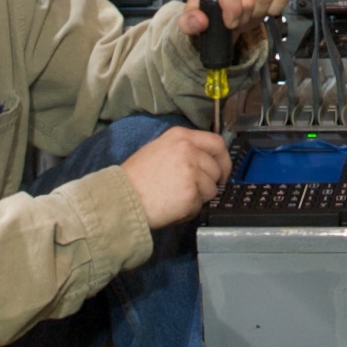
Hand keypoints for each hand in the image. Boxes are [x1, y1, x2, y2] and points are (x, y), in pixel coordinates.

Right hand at [119, 125, 235, 229]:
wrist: (122, 198)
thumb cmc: (135, 178)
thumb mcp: (158, 150)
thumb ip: (183, 150)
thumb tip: (205, 160)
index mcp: (180, 136)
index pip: (216, 143)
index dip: (223, 160)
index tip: (222, 171)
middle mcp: (188, 150)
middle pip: (217, 168)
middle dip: (211, 182)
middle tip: (196, 191)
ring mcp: (191, 171)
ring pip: (211, 189)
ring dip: (198, 197)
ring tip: (176, 197)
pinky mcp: (191, 193)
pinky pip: (200, 205)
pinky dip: (189, 210)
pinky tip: (173, 206)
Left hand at [182, 0, 288, 51]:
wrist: (226, 12)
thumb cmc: (210, 11)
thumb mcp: (191, 21)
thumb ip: (190, 23)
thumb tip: (200, 21)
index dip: (231, 8)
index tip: (229, 23)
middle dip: (243, 16)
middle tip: (236, 20)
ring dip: (258, 12)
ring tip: (248, 14)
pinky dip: (274, 8)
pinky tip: (263, 9)